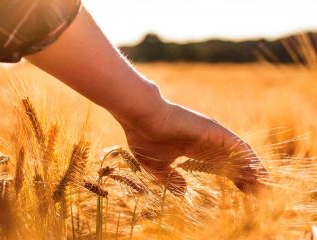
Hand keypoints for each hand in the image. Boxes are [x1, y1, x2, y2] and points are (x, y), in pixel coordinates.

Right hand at [121, 101, 267, 195]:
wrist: (142, 117)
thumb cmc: (145, 137)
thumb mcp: (157, 165)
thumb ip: (170, 178)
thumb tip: (184, 191)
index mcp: (195, 149)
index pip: (221, 165)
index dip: (234, 178)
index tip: (245, 191)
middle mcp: (207, 142)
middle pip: (234, 161)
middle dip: (248, 176)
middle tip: (261, 194)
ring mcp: (211, 135)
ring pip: (239, 154)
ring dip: (253, 170)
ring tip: (266, 186)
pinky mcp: (213, 130)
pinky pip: (237, 146)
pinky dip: (249, 159)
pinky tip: (258, 172)